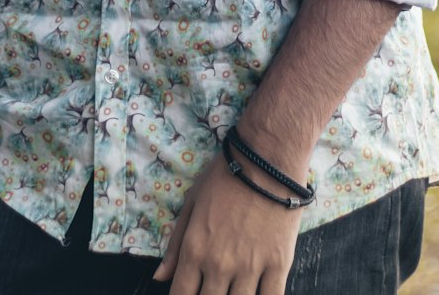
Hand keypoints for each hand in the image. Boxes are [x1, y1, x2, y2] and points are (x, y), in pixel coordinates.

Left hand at [153, 148, 302, 294]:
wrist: (268, 157)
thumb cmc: (226, 174)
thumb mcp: (192, 202)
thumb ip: (175, 244)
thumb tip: (159, 278)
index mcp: (195, 250)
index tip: (189, 294)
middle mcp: (219, 265)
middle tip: (214, 288)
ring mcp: (250, 267)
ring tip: (232, 290)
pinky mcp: (279, 264)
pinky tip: (257, 293)